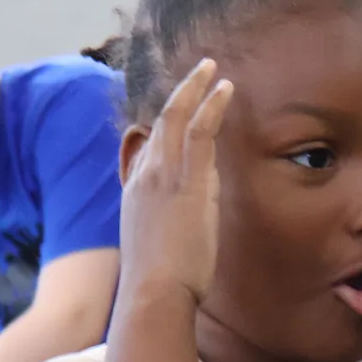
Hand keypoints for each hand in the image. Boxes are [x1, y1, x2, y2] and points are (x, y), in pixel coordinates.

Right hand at [119, 58, 233, 308]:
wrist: (152, 294)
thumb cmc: (159, 285)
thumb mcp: (159, 248)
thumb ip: (174, 222)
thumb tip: (195, 205)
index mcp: (136, 193)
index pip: (150, 149)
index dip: (165, 128)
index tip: (179, 112)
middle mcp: (145, 177)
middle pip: (160, 123)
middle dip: (179, 94)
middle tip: (198, 72)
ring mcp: (163, 176)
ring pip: (176, 118)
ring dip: (195, 88)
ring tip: (212, 67)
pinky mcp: (186, 182)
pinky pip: (199, 132)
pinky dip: (211, 105)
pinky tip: (225, 88)